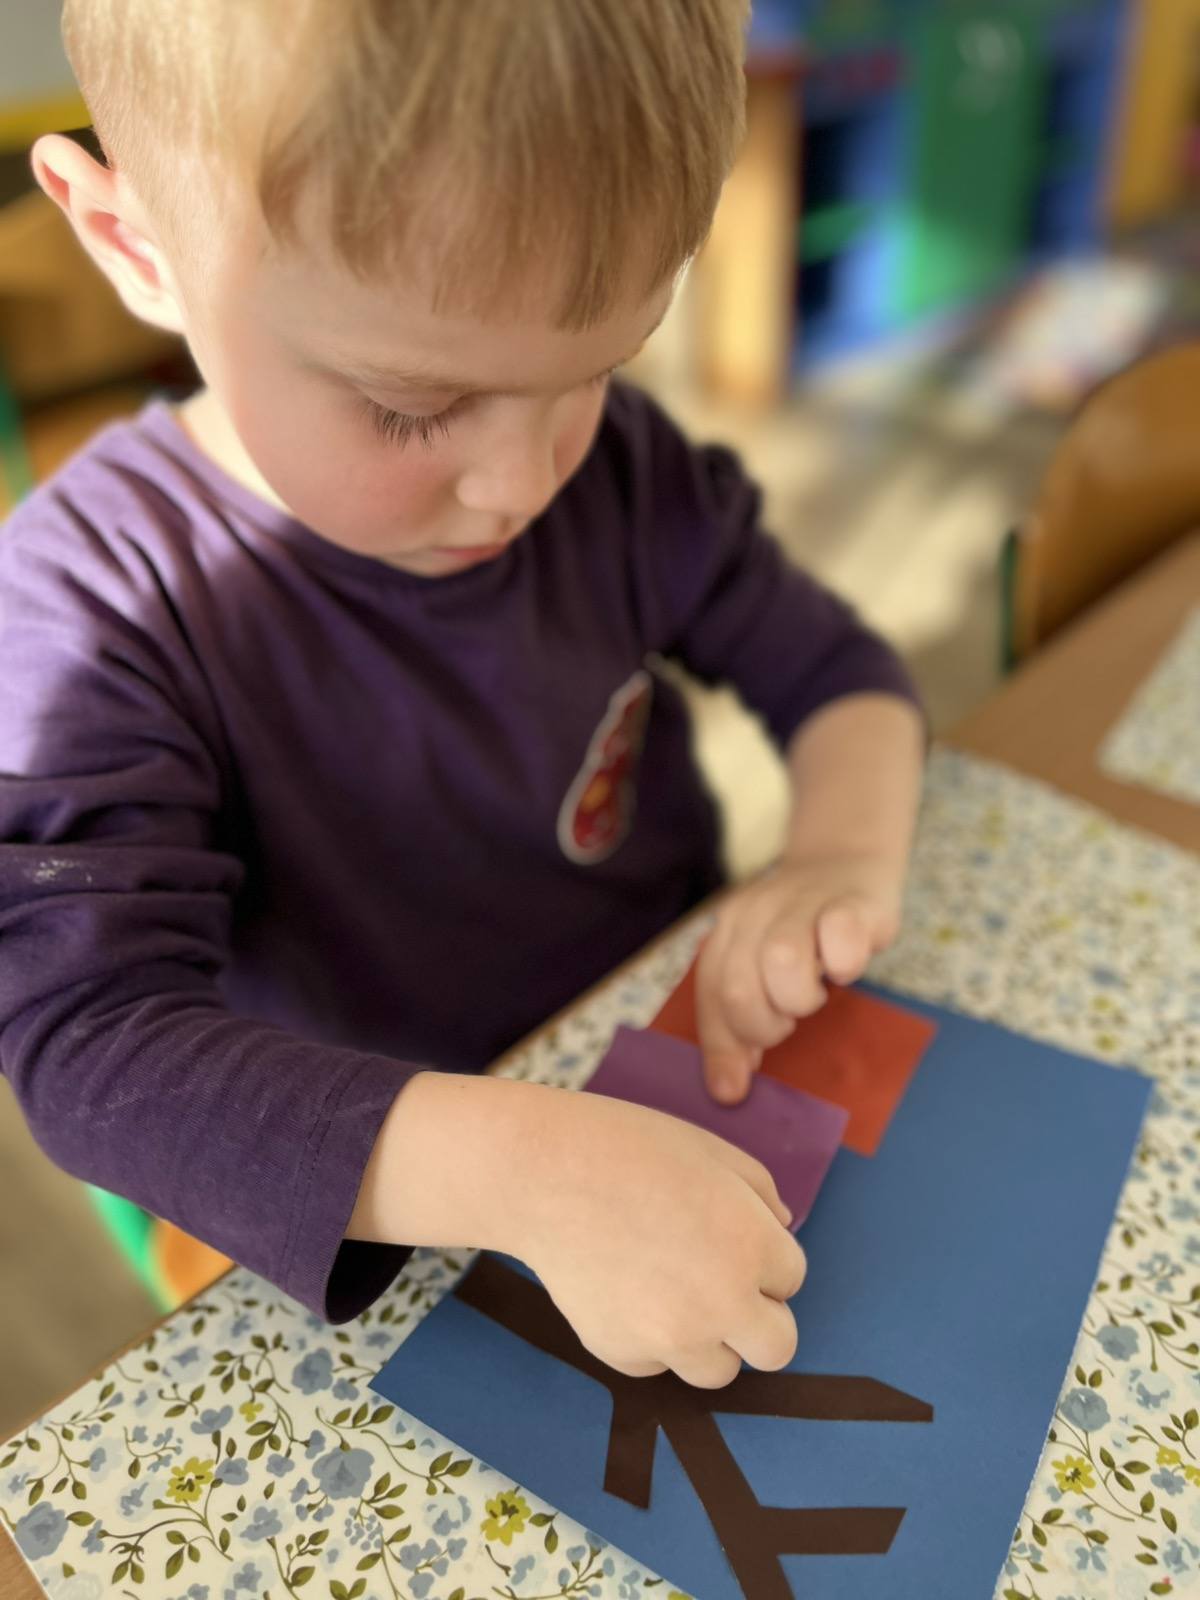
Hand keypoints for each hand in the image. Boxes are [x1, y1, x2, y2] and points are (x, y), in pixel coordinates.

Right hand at [515, 1090, 805, 1387]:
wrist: (543, 1172)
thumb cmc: (629, 1147)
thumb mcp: (712, 1151)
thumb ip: (760, 1193)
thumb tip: (782, 1228)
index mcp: (751, 1246)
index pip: (792, 1278)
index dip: (764, 1255)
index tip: (731, 1237)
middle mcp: (721, 1303)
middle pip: (777, 1348)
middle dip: (759, 1317)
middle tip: (723, 1284)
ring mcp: (671, 1337)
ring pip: (719, 1370)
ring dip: (710, 1338)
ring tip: (673, 1292)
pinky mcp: (623, 1354)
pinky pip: (657, 1364)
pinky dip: (651, 1339)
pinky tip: (626, 1290)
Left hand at [696, 851, 902, 1103]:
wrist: (845, 860)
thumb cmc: (803, 932)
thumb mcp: (762, 968)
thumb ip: (741, 1020)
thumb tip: (728, 1089)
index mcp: (727, 932)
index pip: (710, 995)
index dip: (721, 1046)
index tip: (735, 1088)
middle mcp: (754, 912)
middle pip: (738, 986)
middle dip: (764, 1025)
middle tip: (788, 1018)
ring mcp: (800, 902)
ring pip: (781, 960)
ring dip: (800, 997)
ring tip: (814, 992)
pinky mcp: (850, 901)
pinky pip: (841, 937)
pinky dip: (844, 964)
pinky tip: (844, 966)